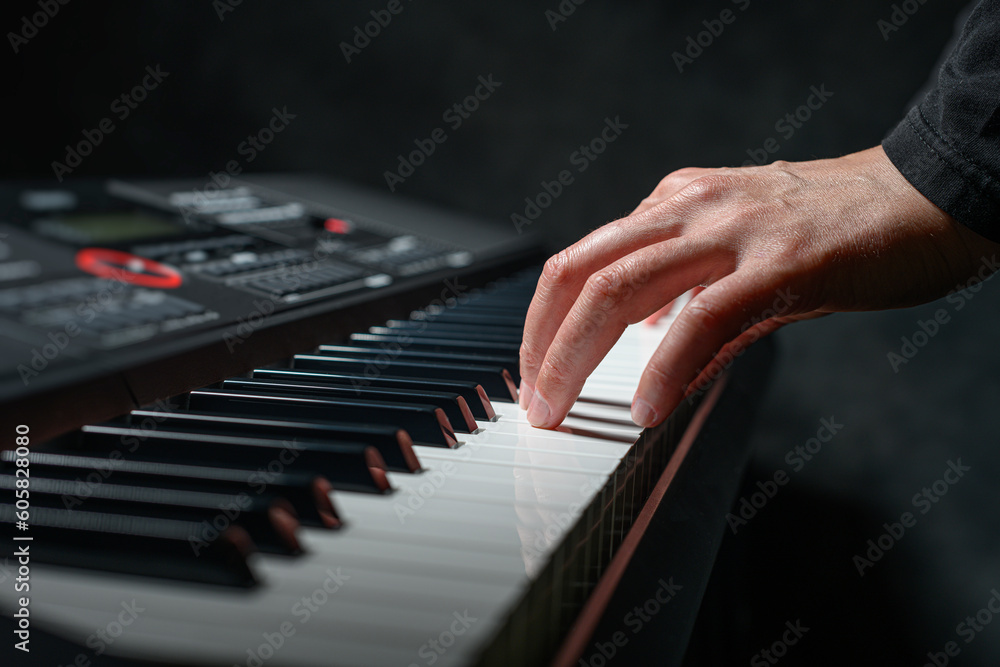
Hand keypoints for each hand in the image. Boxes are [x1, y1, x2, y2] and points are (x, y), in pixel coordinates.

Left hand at [519, 146, 999, 427]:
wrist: (927, 199)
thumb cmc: (837, 231)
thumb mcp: (743, 258)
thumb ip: (693, 299)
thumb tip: (653, 355)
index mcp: (675, 202)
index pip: (580, 260)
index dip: (543, 322)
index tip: (535, 371)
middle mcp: (689, 205)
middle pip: (582, 272)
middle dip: (542, 344)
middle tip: (534, 402)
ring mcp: (733, 229)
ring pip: (620, 287)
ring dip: (575, 357)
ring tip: (560, 408)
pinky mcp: (782, 262)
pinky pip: (701, 317)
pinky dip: (664, 369)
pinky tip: (650, 408)